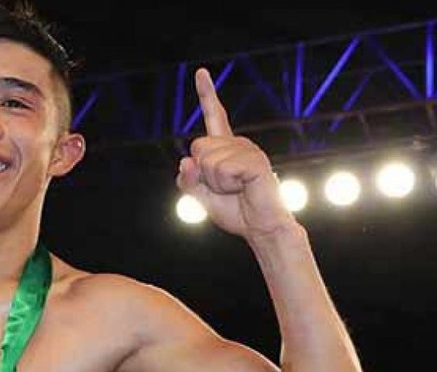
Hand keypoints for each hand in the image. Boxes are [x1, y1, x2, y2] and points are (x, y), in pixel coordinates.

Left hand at [176, 68, 294, 239]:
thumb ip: (187, 181)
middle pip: (198, 147)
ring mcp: (248, 150)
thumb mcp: (199, 197)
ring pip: (208, 161)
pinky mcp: (255, 162)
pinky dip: (226, 184)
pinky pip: (223, 169)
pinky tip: (243, 188)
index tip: (200, 72)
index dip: (207, 94)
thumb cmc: (234, 210)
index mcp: (224, 148)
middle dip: (202, 174)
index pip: (214, 116)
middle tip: (224, 188)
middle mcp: (237, 143)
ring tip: (236, 189)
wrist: (259, 227)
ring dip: (216, 183)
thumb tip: (185, 161)